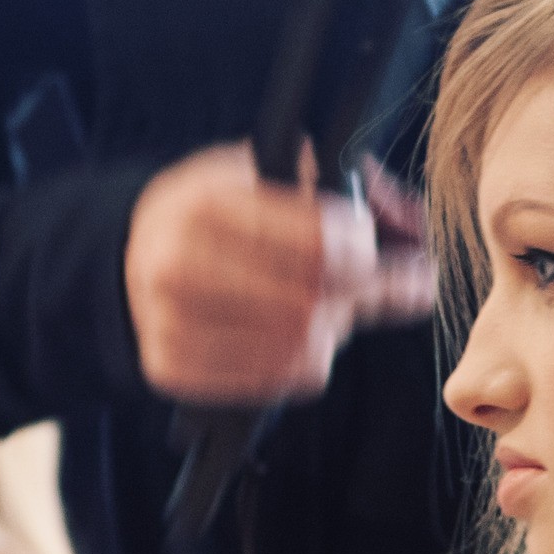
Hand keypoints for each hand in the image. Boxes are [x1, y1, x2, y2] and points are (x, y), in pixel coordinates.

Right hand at [122, 143, 431, 404]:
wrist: (133, 251)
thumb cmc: (220, 208)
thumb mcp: (272, 170)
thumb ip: (350, 188)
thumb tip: (419, 235)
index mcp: (205, 204)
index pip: (318, 247)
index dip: (370, 255)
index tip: (394, 252)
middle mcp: (179, 266)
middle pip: (313, 305)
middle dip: (368, 297)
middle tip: (392, 286)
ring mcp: (170, 323)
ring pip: (299, 350)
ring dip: (336, 331)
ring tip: (335, 306)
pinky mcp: (170, 368)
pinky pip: (273, 383)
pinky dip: (304, 362)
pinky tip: (299, 334)